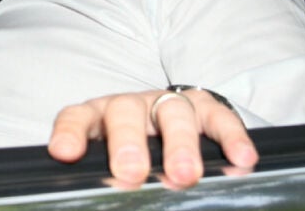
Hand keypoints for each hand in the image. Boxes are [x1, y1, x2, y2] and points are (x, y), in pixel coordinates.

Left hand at [47, 88, 257, 189]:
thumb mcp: (111, 164)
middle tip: (130, 173)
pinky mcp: (206, 108)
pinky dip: (230, 138)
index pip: (76, 118)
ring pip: (172, 112)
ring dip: (179, 144)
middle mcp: (130, 107)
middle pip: (125, 113)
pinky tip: (240, 161)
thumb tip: (98, 200)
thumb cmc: (134, 153)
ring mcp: (167, 104)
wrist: (171, 121)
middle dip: (128, 143)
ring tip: (185, 176)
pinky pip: (220, 118)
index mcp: (98, 119)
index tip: (64, 153)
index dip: (70, 133)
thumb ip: (104, 180)